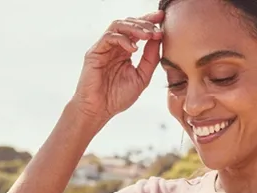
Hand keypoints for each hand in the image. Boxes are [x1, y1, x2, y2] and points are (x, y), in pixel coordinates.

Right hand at [71, 10, 164, 125]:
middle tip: (157, 28)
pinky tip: (133, 49)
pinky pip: (108, 38)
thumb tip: (158, 41)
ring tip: (148, 35)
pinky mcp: (95, 52)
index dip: (149, 22)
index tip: (162, 18)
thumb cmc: (117, 97)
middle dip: (144, 23)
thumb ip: (150, 60)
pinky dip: (122, 40)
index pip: (137, 31)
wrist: (99, 110)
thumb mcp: (141, 78)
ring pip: (118, 26)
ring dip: (134, 28)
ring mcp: (104, 47)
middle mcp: (114, 46)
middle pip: (128, 23)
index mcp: (125, 51)